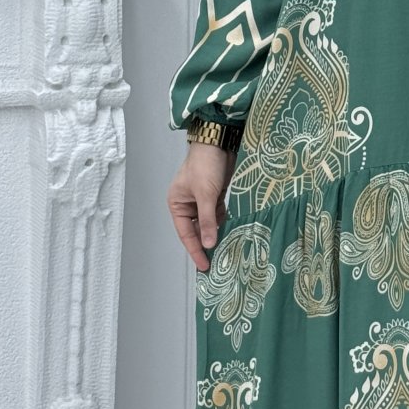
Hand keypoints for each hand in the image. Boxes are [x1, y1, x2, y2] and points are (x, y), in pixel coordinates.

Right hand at [167, 142, 236, 270]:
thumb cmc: (205, 164)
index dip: (195, 250)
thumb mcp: (206, 194)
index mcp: (177, 204)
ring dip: (216, 234)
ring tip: (225, 252)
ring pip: (208, 223)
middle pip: (197, 230)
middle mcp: (187, 204)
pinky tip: (230, 232)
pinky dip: (223, 222)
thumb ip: (208, 220)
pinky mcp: (215, 195)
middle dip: (206, 244)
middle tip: (216, 263)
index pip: (186, 234)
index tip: (203, 266)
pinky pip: (218, 215)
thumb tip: (209, 244)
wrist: (219, 142)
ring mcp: (202, 200)